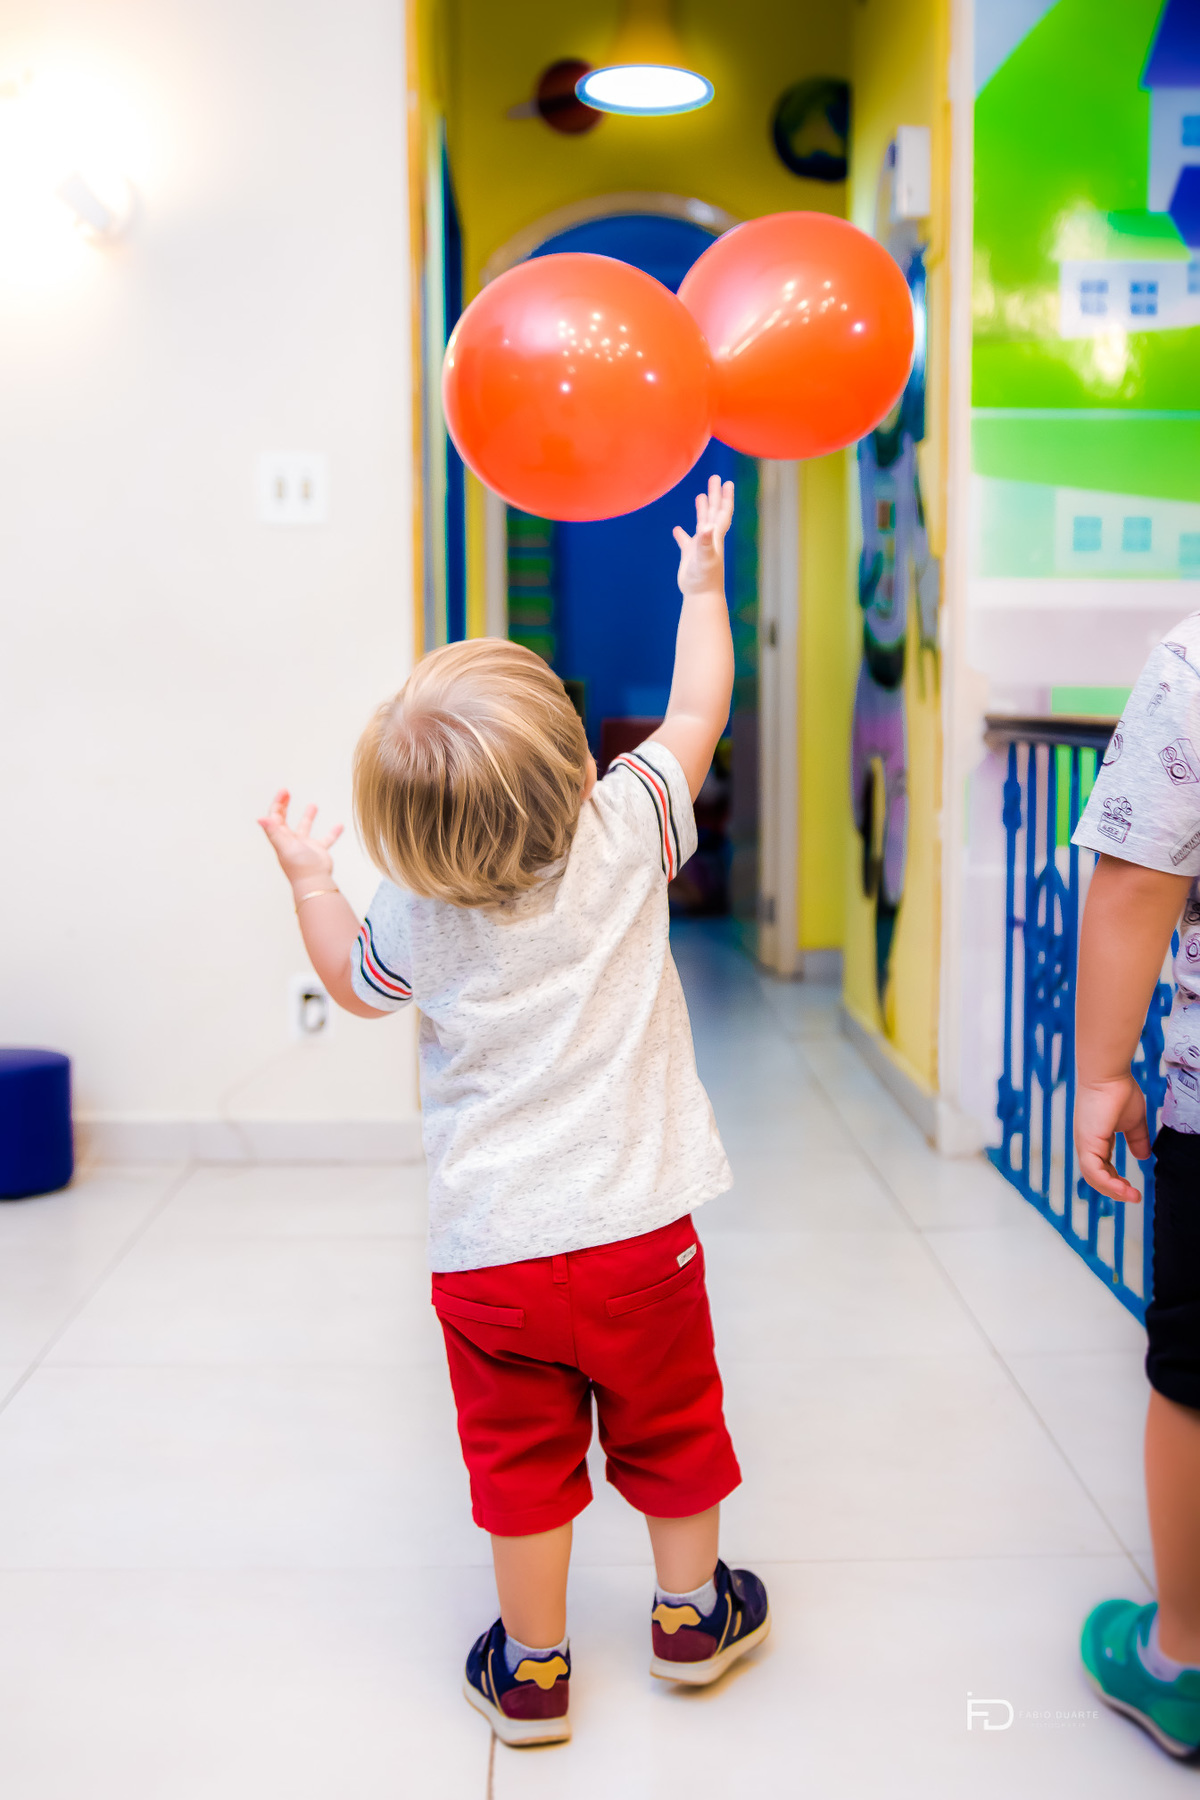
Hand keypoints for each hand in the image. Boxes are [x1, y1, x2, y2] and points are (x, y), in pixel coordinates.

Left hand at [257, 788, 343, 887]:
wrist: (314, 882)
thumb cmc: (298, 865)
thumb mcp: (284, 845)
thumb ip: (273, 831)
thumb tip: (260, 818)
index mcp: (281, 837)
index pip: (275, 817)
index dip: (277, 803)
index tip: (284, 791)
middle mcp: (290, 840)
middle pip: (284, 820)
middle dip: (285, 806)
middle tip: (288, 793)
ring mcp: (305, 845)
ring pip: (305, 827)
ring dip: (308, 816)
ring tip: (313, 805)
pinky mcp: (318, 850)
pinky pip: (326, 838)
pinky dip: (332, 832)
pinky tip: (339, 825)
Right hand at [674, 475, 733, 596]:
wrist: (701, 596)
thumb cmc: (704, 578)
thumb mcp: (704, 558)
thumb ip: (704, 541)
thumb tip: (705, 526)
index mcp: (715, 536)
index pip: (722, 512)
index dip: (725, 497)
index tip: (726, 482)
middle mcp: (709, 538)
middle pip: (713, 512)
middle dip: (715, 495)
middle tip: (715, 478)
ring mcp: (700, 547)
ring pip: (701, 523)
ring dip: (702, 510)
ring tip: (701, 496)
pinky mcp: (690, 557)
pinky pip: (686, 542)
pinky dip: (682, 535)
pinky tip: (677, 530)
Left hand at [1075, 1073, 1149, 1203]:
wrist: (1108, 1075)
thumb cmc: (1118, 1091)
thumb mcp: (1133, 1122)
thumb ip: (1137, 1139)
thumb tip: (1143, 1157)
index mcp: (1095, 1140)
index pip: (1102, 1168)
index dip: (1116, 1181)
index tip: (1132, 1190)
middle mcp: (1086, 1144)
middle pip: (1096, 1177)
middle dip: (1115, 1190)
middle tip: (1134, 1197)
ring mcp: (1084, 1144)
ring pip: (1093, 1177)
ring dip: (1113, 1190)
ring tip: (1132, 1197)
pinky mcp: (1087, 1142)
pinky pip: (1094, 1171)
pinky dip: (1107, 1183)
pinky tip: (1123, 1189)